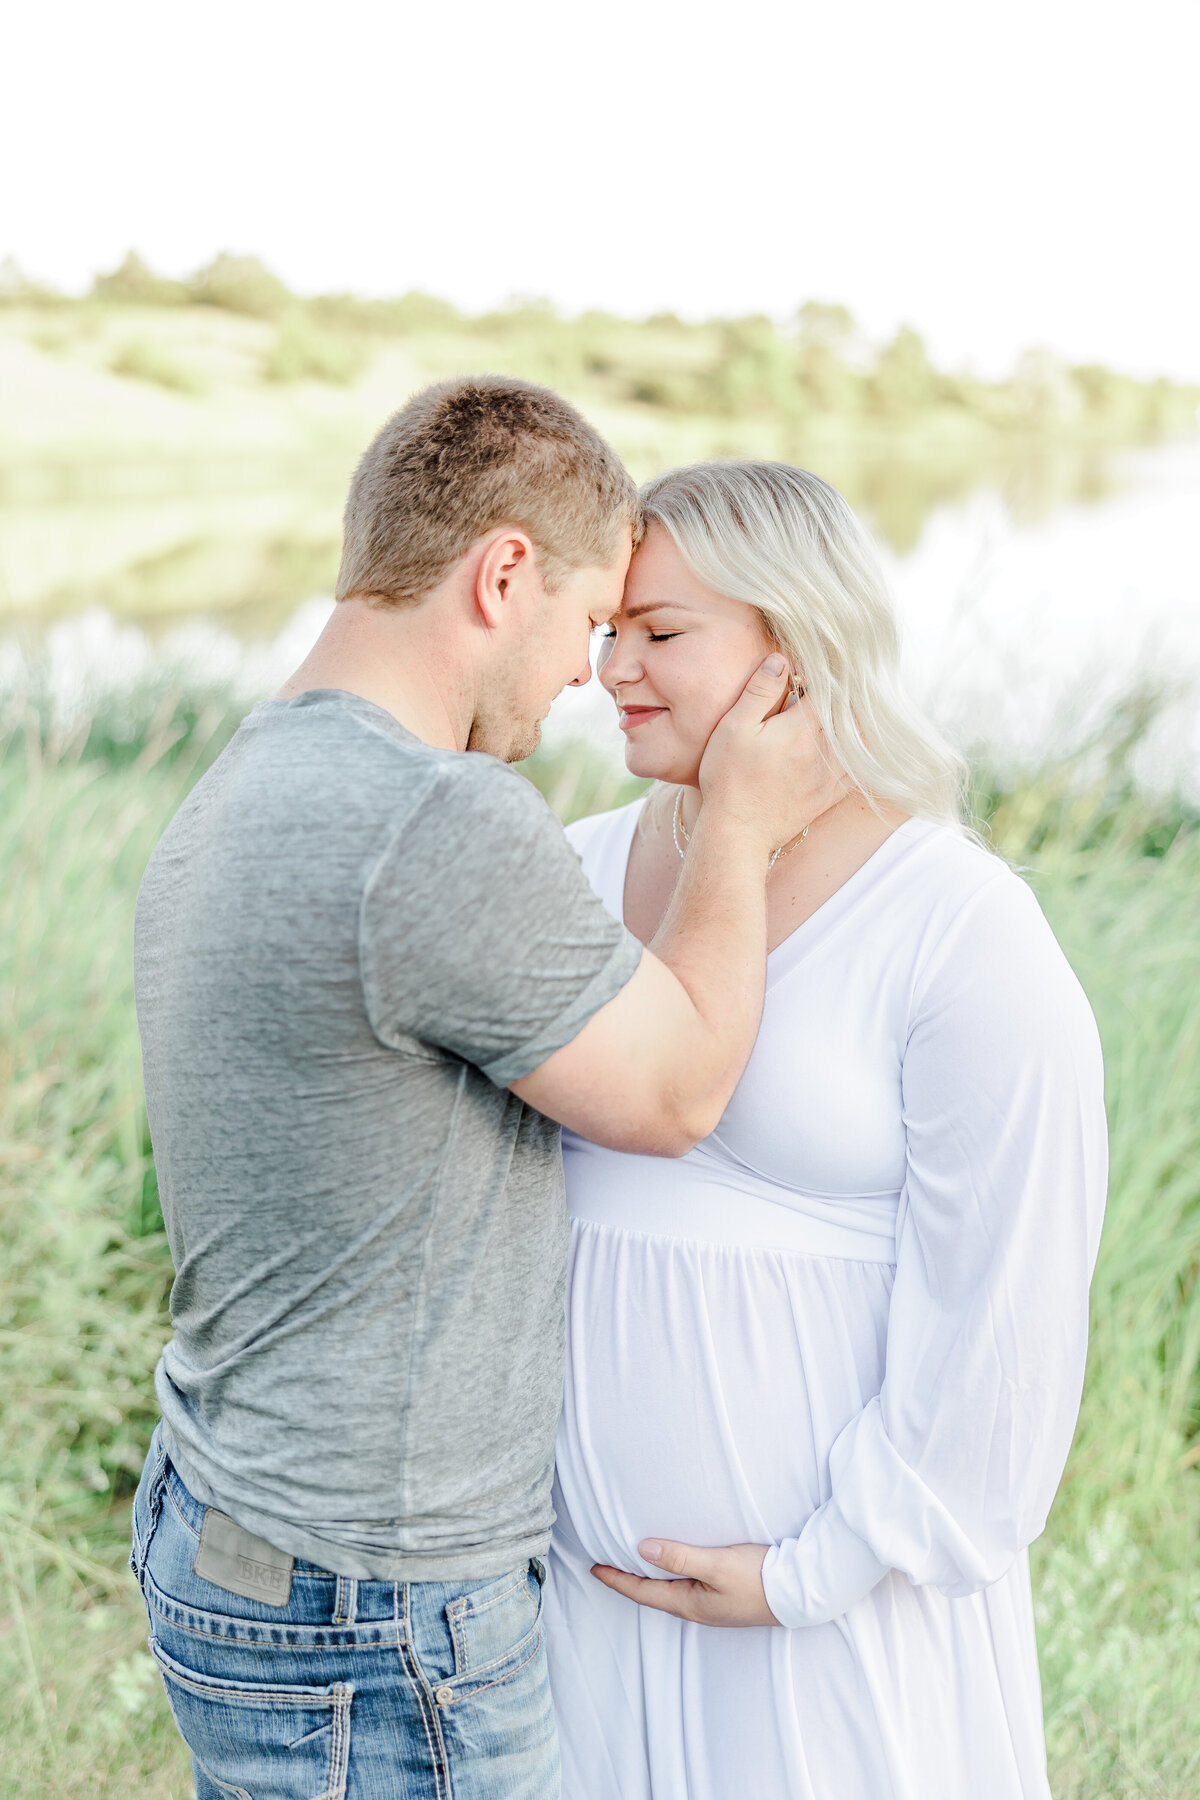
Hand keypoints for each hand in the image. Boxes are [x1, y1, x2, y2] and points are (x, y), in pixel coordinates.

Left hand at [591, 1538, 780, 1627]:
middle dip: (628, 1582)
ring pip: (669, 1592)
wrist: (799, 1593)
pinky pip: (686, 1587)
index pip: (642, 1591)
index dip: (616, 1579)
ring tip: (632, 1565)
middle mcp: (697, 1608)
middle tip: (606, 1567)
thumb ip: (680, 1557)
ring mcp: (711, 1606)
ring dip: (648, 1580)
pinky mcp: (724, 1597)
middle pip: (652, 1595)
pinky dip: (669, 1577)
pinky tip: (673, 1568)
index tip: (594, 1568)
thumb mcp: (716, 1565)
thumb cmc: (758, 1578)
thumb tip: (642, 1549)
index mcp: (689, 1603)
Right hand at [698, 655, 844, 856]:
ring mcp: (829, 776)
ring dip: (858, 726)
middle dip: (845, 699)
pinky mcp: (828, 797)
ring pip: (859, 743)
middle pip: (848, 715)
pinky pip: (858, 773)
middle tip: (845, 685)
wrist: (738, 831)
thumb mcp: (734, 728)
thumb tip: (781, 660)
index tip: (822, 669)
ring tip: (854, 712)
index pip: (829, 691)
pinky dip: (862, 757)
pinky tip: (860, 749)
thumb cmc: (730, 778)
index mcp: (802, 729)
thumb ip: (759, 692)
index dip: (826, 676)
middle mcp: (823, 751)